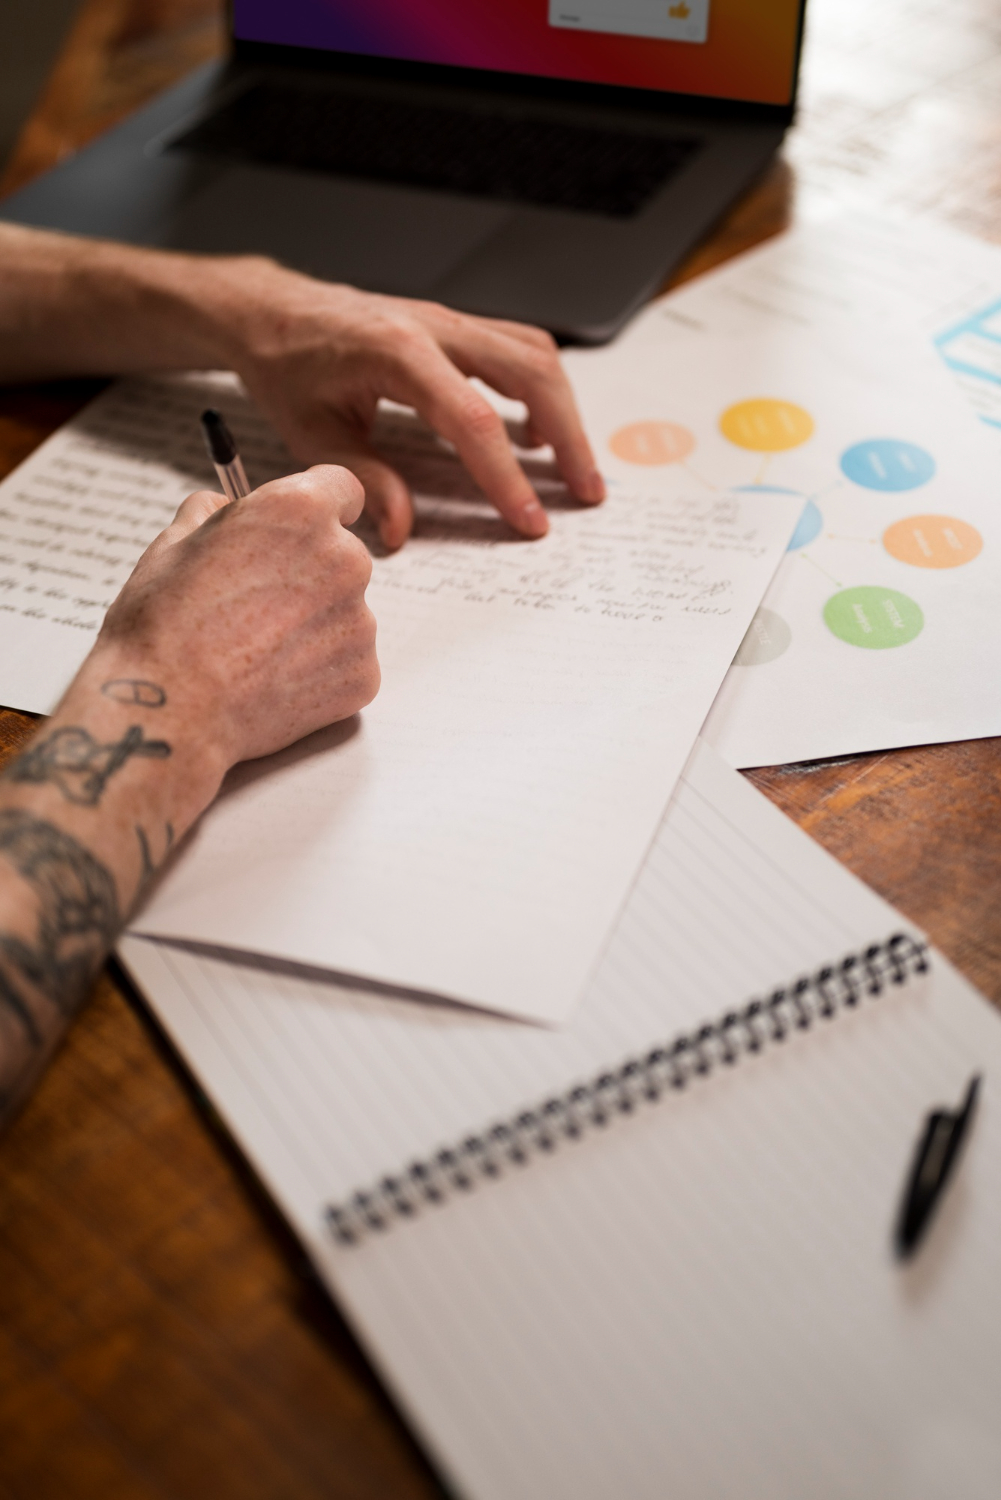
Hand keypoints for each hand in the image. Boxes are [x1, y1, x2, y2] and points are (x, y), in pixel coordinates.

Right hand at [95, 464, 378, 776]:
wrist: (171, 709)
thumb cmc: (164, 625)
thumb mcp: (173, 543)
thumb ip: (213, 513)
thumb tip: (225, 506)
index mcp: (299, 510)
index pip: (342, 489)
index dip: (320, 507)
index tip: (305, 527)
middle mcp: (344, 559)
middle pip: (342, 555)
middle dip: (308, 573)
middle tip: (257, 604)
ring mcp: (359, 621)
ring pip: (344, 612)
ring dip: (312, 624)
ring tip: (255, 650)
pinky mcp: (362, 674)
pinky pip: (346, 662)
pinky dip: (319, 670)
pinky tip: (272, 680)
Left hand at [216, 266, 605, 547]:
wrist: (274, 312)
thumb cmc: (289, 367)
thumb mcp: (312, 434)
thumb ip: (362, 480)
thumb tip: (401, 529)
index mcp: (397, 353)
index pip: (473, 420)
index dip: (507, 476)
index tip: (529, 519)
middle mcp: (435, 327)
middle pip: (531, 374)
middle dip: (569, 437)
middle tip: (586, 493)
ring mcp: (450, 321)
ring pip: (535, 354)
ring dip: (564, 411)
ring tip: (573, 467)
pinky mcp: (455, 327)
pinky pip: (518, 348)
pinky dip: (541, 389)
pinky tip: (533, 434)